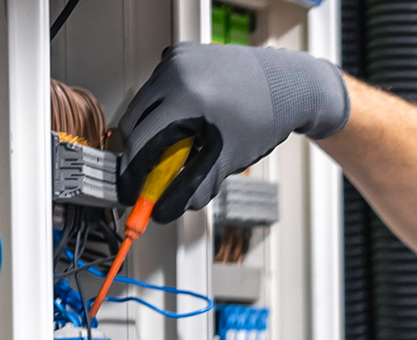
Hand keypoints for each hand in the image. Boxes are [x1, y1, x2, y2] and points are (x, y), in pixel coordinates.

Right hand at [119, 43, 348, 222]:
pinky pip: (159, 88)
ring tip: (183, 147)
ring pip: (145, 104)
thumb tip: (168, 209)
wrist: (285, 84)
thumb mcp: (228, 159)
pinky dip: (166, 110)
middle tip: (152, 176)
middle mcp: (174, 71)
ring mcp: (174, 58)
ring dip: (154, 130)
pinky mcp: (178, 53)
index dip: (133, 169)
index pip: (141, 138)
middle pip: (135, 119)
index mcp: (186, 97)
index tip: (132, 188)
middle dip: (140, 151)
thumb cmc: (263, 120)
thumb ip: (195, 186)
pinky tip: (191, 121)